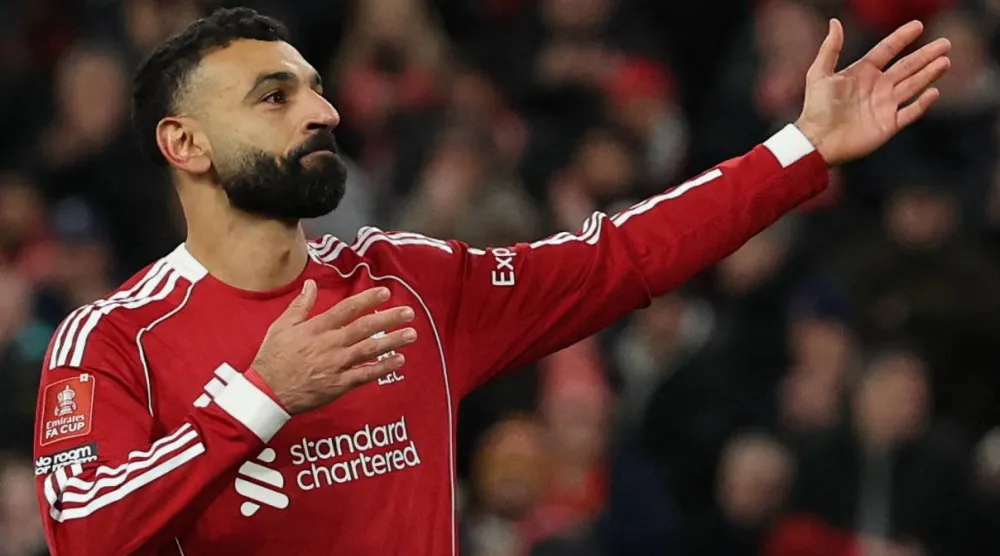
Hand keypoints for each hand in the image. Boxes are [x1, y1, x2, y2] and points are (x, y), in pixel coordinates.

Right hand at [250, 280, 417, 413]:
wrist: (267, 392)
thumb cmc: (272, 358)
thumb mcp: (281, 326)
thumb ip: (300, 305)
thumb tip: (311, 284)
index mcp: (316, 328)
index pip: (347, 309)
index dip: (367, 299)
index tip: (385, 292)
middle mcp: (329, 345)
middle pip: (364, 328)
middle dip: (388, 319)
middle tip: (409, 312)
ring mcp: (336, 365)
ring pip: (369, 350)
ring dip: (392, 341)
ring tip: (411, 334)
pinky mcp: (339, 385)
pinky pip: (365, 375)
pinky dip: (382, 367)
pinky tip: (398, 360)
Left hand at [795, 19, 951, 164]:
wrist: (817, 141)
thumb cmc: (816, 108)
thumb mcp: (819, 74)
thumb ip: (830, 48)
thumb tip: (834, 22)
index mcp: (862, 73)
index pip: (886, 51)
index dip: (901, 38)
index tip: (918, 25)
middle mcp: (877, 87)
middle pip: (907, 66)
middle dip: (926, 55)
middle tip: (945, 43)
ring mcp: (884, 106)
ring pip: (913, 85)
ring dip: (929, 74)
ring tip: (945, 61)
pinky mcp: (889, 125)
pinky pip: (910, 112)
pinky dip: (922, 103)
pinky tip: (934, 92)